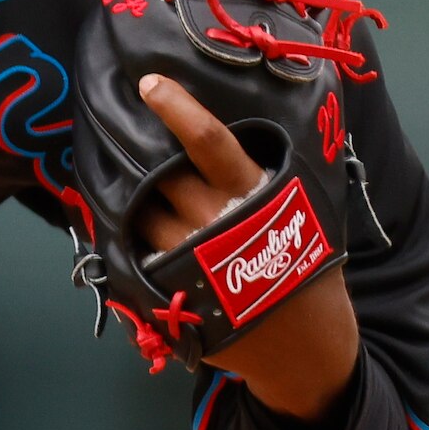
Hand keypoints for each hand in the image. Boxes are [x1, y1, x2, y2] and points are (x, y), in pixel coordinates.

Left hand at [132, 75, 357, 416]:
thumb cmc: (304, 265)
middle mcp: (215, 222)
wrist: (303, 345)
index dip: (177, 109)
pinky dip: (125, 239)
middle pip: (161, 173)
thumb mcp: (300, 212)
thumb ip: (266, 176)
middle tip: (129, 138)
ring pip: (138, 214)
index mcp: (253, 195)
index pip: (208, 142)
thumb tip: (228, 133)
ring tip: (131, 189)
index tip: (149, 84)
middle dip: (143, 156)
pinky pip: (130, 254)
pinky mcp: (168, 294)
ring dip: (131, 200)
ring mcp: (187, 260)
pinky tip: (125, 229)